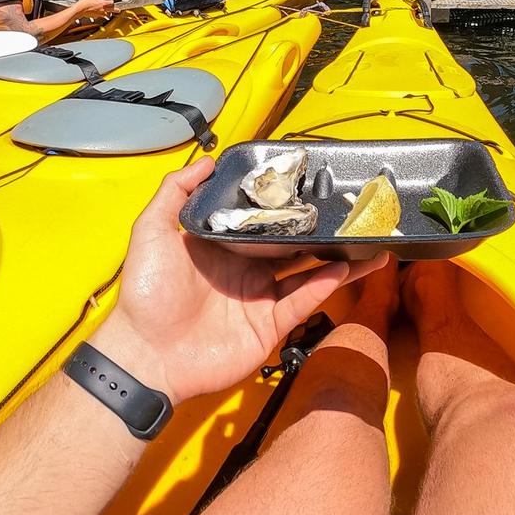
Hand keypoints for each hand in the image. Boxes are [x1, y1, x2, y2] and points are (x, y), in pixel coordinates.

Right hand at [73, 0, 115, 17]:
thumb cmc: (84, 3)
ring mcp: (99, 13)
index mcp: (102, 3)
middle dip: (116, 10)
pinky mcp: (95, 16)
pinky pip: (99, 16)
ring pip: (106, 14)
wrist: (79, 10)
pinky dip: (100, 14)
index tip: (112, 1)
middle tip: (119, 10)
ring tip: (109, 13)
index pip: (111, 2)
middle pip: (111, 10)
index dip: (112, 1)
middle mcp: (102, 9)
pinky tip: (98, 13)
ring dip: (107, 13)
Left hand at [100, 160, 388, 403]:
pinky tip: (344, 268)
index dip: (286, 205)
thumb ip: (175, 193)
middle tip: (351, 213)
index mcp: (224, 246)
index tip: (312, 186)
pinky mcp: (269, 326)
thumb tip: (206, 160)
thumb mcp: (151, 232)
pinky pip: (302, 302)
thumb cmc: (146, 293)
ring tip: (368, 242)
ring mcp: (260, 298)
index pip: (262, 220)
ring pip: (308, 273)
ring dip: (338, 259)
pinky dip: (324, 285)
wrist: (146, 354)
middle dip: (322, 231)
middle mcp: (247, 268)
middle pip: (293, 245)